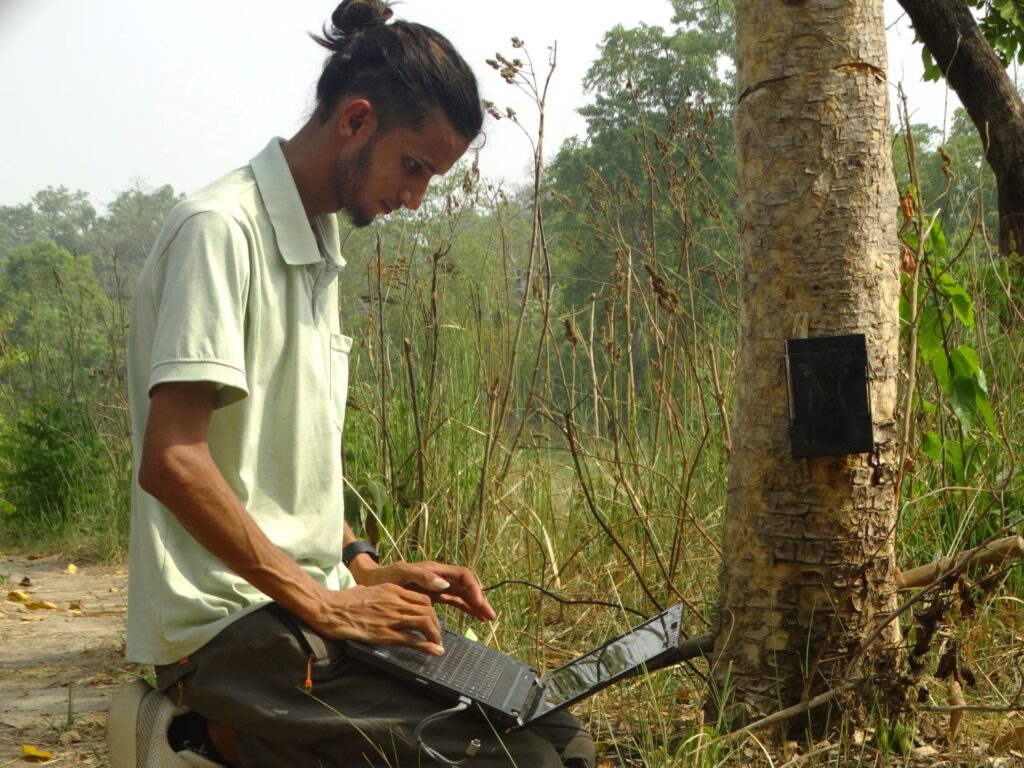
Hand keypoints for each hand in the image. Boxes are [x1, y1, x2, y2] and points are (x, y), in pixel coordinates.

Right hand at [311, 583, 445, 654]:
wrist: (328, 609)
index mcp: (392, 589)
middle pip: (428, 610)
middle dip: (436, 624)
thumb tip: (380, 597)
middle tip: (436, 635)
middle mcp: (395, 601)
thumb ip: (379, 593)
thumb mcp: (367, 589)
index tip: (432, 621)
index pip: (422, 598)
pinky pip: (412, 639)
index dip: (431, 611)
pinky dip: (427, 646)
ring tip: (437, 644)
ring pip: (424, 622)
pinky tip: (435, 651)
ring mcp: (391, 617)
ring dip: (435, 635)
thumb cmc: (343, 600)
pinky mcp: (384, 634)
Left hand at [353, 560, 495, 622]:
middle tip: (490, 615)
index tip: (478, 601)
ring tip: (487, 618)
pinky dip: (465, 608)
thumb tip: (445, 584)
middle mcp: (439, 577)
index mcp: (435, 570)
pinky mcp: (433, 597)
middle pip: (466, 586)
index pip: (462, 575)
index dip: (473, 587)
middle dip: (479, 599)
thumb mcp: (401, 574)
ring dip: (475, 605)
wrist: (371, 582)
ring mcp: (437, 587)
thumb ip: (422, 577)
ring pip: (462, 595)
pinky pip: (454, 602)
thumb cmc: (384, 576)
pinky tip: (474, 617)